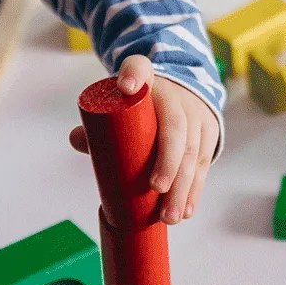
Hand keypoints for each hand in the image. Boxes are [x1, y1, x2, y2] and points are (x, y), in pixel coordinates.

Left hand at [69, 55, 219, 224]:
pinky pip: (204, 163)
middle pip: (176, 128)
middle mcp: (178, 95)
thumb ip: (99, 120)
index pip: (140, 68)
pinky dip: (195, 189)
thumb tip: (77, 139)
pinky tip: (187, 210)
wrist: (182, 85)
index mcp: (150, 79)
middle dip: (170, 163)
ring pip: (194, 152)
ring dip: (184, 187)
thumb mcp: (123, 102)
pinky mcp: (209, 133)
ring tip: (170, 216)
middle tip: (156, 189)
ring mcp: (197, 114)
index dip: (134, 75)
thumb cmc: (142, 100)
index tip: (126, 85)